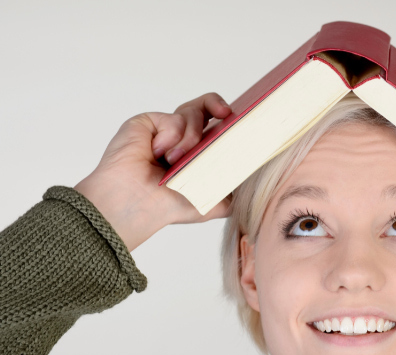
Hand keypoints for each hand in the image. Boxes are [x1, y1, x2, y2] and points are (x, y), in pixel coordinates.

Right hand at [74, 93, 232, 251]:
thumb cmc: (168, 206)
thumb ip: (234, 194)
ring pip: (192, 112)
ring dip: (191, 137)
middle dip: (217, 105)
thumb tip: (256, 187)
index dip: (229, 117)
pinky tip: (159, 153)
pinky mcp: (148, 122)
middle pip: (206, 106)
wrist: (137, 205)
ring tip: (176, 159)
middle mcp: (183, 137)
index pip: (218, 125)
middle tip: (226, 113)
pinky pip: (171, 118)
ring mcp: (165, 128)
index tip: (241, 118)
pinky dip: (170, 136)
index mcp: (198, 151)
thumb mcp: (212, 203)